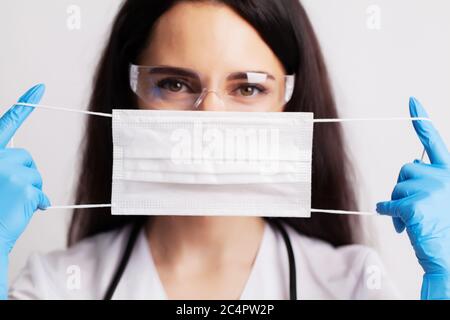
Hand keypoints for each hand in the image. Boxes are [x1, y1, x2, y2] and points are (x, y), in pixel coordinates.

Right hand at [0, 84, 50, 253]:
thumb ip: (4, 168)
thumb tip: (26, 169)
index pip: (7, 124)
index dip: (25, 104)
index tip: (40, 88)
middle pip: (26, 157)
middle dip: (25, 173)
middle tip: (9, 192)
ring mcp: (8, 171)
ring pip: (36, 174)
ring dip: (30, 188)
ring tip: (10, 203)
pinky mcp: (24, 185)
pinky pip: (41, 191)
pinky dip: (36, 202)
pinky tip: (21, 211)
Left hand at [376, 97, 449, 299]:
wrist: (448, 258)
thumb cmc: (443, 230)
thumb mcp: (439, 201)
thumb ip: (425, 184)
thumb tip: (402, 178)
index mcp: (449, 174)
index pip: (433, 142)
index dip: (421, 121)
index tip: (411, 101)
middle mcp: (443, 178)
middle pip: (405, 169)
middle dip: (403, 187)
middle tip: (414, 208)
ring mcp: (430, 191)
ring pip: (396, 187)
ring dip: (397, 204)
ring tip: (412, 220)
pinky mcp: (414, 206)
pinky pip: (388, 204)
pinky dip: (389, 213)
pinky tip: (401, 225)